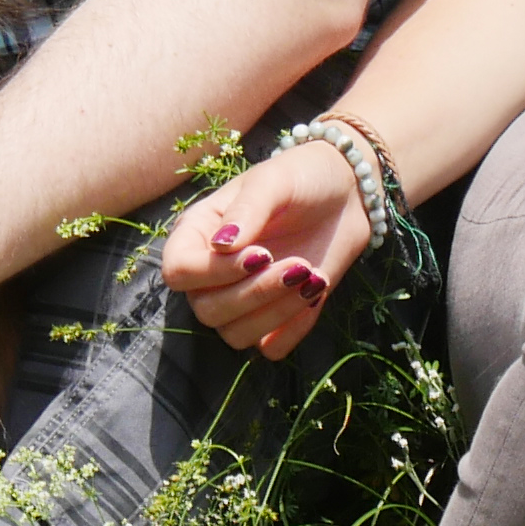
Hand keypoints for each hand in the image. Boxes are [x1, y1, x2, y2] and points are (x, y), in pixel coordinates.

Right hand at [159, 142, 365, 361]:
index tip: (260, 254)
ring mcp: (242, 299)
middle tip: (298, 265)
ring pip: (236, 335)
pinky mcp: (275, 318)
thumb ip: (246, 210)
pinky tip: (315, 293)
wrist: (346, 193)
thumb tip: (221, 247)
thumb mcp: (273, 181)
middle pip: (207, 311)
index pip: (178, 272)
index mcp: (197, 235)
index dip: (213, 273)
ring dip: (276, 312)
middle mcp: (211, 273)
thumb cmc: (301, 177)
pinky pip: (271, 348)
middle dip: (255, 293)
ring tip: (312, 277)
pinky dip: (293, 329)